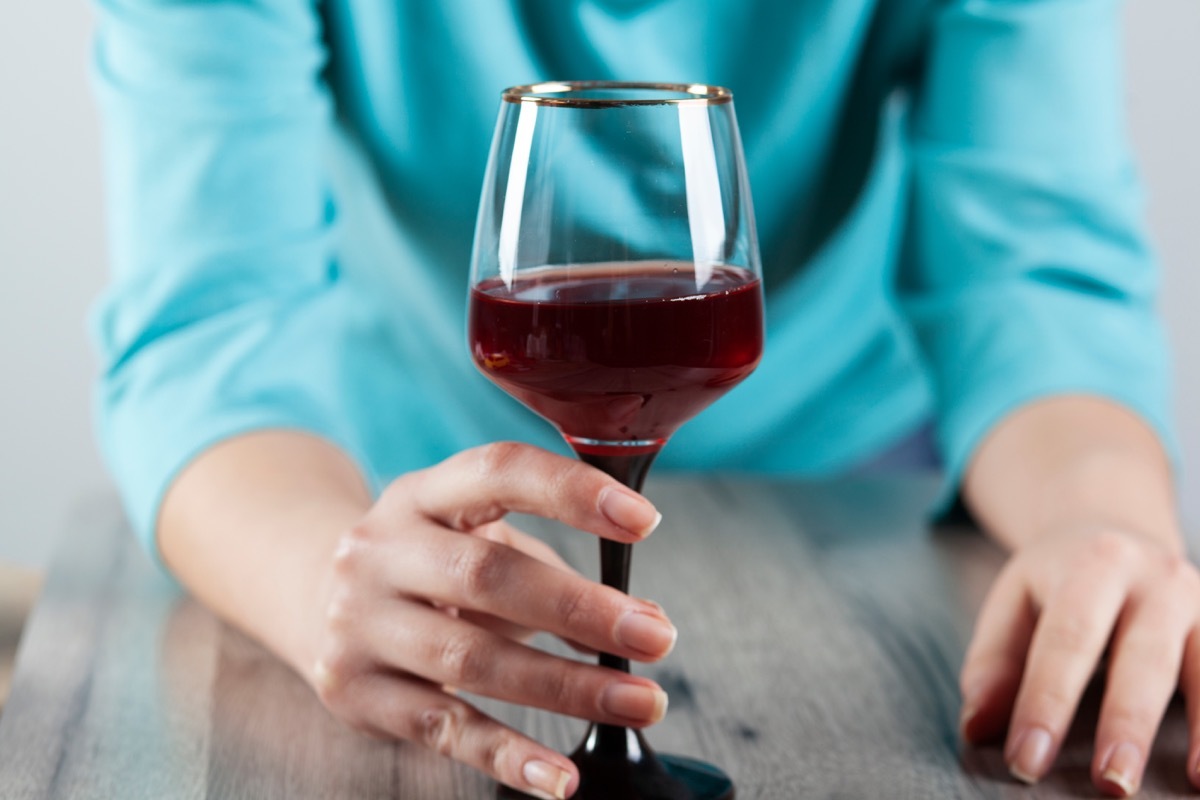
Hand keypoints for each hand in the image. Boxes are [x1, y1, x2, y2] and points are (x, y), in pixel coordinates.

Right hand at [307, 442, 673, 799]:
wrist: (310, 596)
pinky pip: (443, 730)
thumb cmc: (428, 564)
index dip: (571, 492)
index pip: (497, 472)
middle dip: (580, 609)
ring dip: (566, 686)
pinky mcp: (356, 693)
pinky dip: (507, 756)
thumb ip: (549, 570)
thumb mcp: (475, 539)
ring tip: (639, 702)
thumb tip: (641, 622)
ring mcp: (359, 623)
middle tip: (658, 637)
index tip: (645, 522)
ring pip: (470, 660)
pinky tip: (560, 777)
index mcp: (422, 494)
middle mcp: (380, 550)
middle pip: (486, 575)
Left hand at [959, 525, 1199, 795]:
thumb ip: (992, 665)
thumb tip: (977, 728)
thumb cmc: (1055, 585)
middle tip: (1110, 785)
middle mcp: (1154, 578)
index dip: (1045, 704)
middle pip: (1142, 656)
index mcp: (1089, 566)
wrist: (1113, 530)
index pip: (1064, 642)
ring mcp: (1198, 599)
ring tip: (1194, 784)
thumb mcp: (1013, 604)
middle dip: (1126, 723)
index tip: (1027, 762)